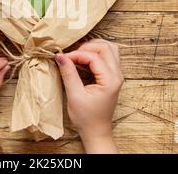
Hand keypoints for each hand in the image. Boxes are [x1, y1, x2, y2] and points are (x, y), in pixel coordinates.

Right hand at [55, 39, 122, 153]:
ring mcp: (117, 75)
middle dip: (86, 47)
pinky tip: (84, 60)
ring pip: (110, 49)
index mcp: (110, 81)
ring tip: (78, 55)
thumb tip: (60, 56)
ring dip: (93, 47)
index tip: (62, 58)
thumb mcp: (74, 95)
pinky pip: (109, 56)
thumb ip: (68, 74)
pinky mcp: (113, 76)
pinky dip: (96, 53)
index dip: (76, 54)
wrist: (96, 131)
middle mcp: (117, 75)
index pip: (94, 57)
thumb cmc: (86, 118)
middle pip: (106, 47)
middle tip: (71, 55)